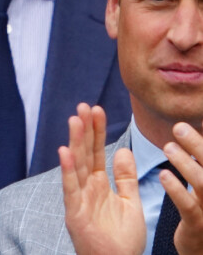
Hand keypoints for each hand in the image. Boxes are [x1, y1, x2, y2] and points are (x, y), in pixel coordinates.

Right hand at [59, 104, 145, 254]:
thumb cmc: (122, 240)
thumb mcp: (130, 204)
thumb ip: (126, 178)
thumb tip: (123, 150)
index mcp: (99, 183)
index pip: (97, 150)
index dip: (97, 130)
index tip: (96, 109)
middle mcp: (87, 186)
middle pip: (85, 152)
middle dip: (84, 129)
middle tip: (84, 106)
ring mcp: (79, 197)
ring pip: (76, 164)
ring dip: (75, 141)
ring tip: (75, 120)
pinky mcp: (74, 212)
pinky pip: (70, 187)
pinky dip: (67, 170)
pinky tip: (65, 151)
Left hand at [161, 122, 202, 254]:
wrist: (202, 249)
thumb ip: (202, 157)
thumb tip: (199, 123)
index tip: (200, 120)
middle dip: (199, 145)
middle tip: (179, 126)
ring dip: (185, 164)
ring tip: (167, 147)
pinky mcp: (198, 227)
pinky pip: (188, 207)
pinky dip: (176, 189)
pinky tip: (163, 174)